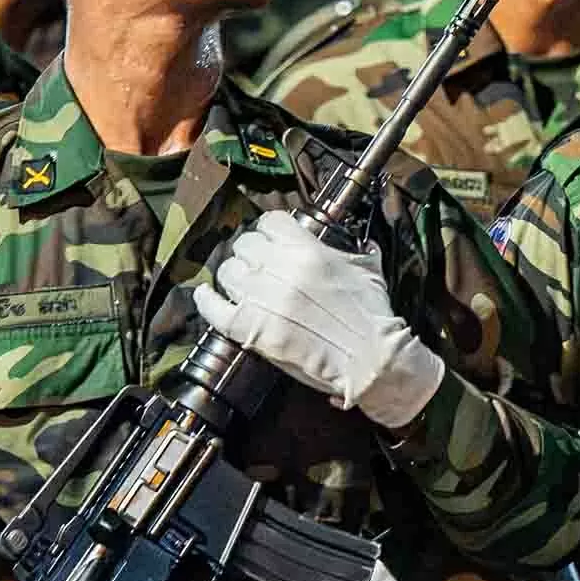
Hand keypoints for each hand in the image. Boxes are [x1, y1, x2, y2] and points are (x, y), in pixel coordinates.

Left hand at [191, 212, 445, 429]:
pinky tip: (208, 296)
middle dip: (252, 253)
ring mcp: (261, 299)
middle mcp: (279, 269)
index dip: (270, 231)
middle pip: (244, 244)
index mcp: (307, 250)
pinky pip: (211, 307)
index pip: (271, 222)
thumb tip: (362, 242)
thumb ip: (356, 250)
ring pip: (227, 272)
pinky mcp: (248, 329)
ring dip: (234, 276)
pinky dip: (206, 300)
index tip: (273, 240)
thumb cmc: (372, 316)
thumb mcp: (368, 269)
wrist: (368, 358)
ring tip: (242, 285)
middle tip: (259, 266)